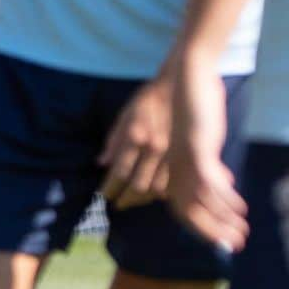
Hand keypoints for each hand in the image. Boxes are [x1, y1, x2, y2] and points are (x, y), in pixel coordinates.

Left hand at [98, 76, 171, 208]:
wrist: (179, 85)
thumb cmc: (148, 99)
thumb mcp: (125, 115)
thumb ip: (114, 140)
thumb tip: (101, 163)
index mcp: (136, 136)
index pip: (120, 172)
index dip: (111, 187)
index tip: (104, 195)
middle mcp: (155, 148)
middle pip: (139, 185)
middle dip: (126, 198)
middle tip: (118, 203)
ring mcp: (173, 153)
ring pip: (159, 188)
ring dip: (144, 198)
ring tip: (134, 200)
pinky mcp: (187, 155)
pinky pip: (176, 182)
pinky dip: (164, 191)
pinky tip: (155, 193)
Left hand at [168, 54, 248, 250]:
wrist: (189, 76)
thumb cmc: (195, 106)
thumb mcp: (201, 139)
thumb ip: (208, 162)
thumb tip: (224, 181)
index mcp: (172, 167)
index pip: (181, 207)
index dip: (200, 227)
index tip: (220, 241)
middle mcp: (173, 167)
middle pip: (188, 211)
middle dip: (211, 232)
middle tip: (234, 245)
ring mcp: (183, 158)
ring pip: (200, 200)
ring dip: (221, 220)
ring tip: (242, 231)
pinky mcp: (196, 147)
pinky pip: (208, 181)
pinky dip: (223, 197)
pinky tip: (239, 205)